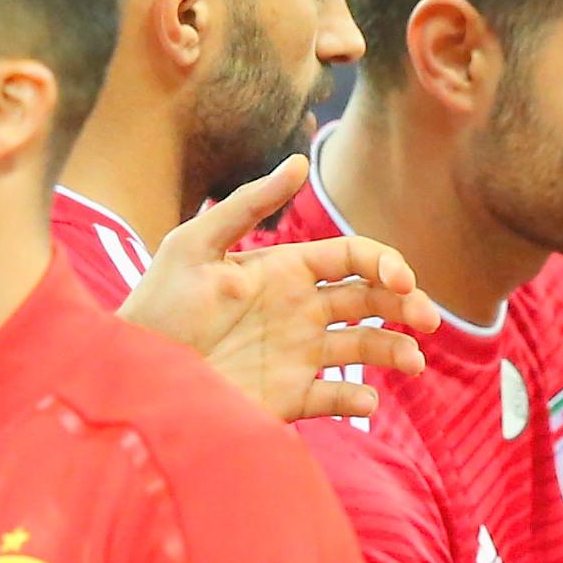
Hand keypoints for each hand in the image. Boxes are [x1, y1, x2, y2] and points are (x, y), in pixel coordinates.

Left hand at [119, 153, 441, 422]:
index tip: (401, 281)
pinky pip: (336, 399)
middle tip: (426, 319)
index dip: (384, 264)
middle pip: (370, 301)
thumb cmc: (157, 306)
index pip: (352, 258)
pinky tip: (365, 401)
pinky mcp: (290, 398)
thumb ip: (248, 205)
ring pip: (365, 349)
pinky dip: (358, 401)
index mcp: (284, 270)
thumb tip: (301, 160)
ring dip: (396, 351)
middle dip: (406, 306)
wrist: (135, 376)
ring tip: (412, 363)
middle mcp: (299, 310)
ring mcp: (298, 354)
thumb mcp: (194, 245)